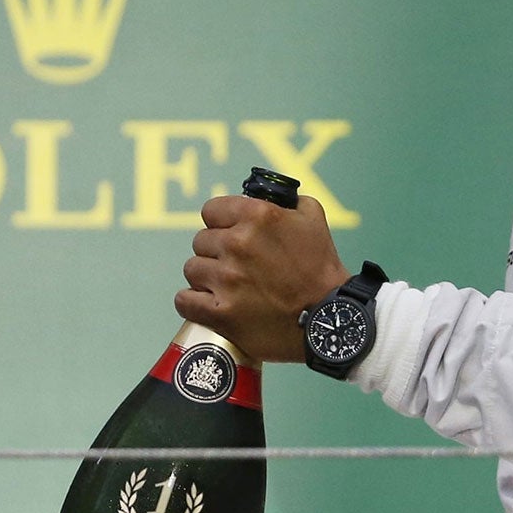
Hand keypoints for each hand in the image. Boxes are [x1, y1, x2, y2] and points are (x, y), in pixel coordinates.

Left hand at [175, 193, 349, 361]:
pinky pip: (184, 300)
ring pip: (192, 269)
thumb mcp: (313, 218)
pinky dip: (192, 303)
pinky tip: (208, 304)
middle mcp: (238, 244)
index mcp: (258, 216)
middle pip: (201, 241)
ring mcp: (227, 279)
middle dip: (216, 252)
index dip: (220, 223)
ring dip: (206, 278)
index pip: (211, 210)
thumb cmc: (321, 270)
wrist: (328, 318)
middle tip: (236, 266)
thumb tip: (263, 195)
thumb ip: (285, 201)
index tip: (229, 234)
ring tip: (228, 287)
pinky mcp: (220, 313)